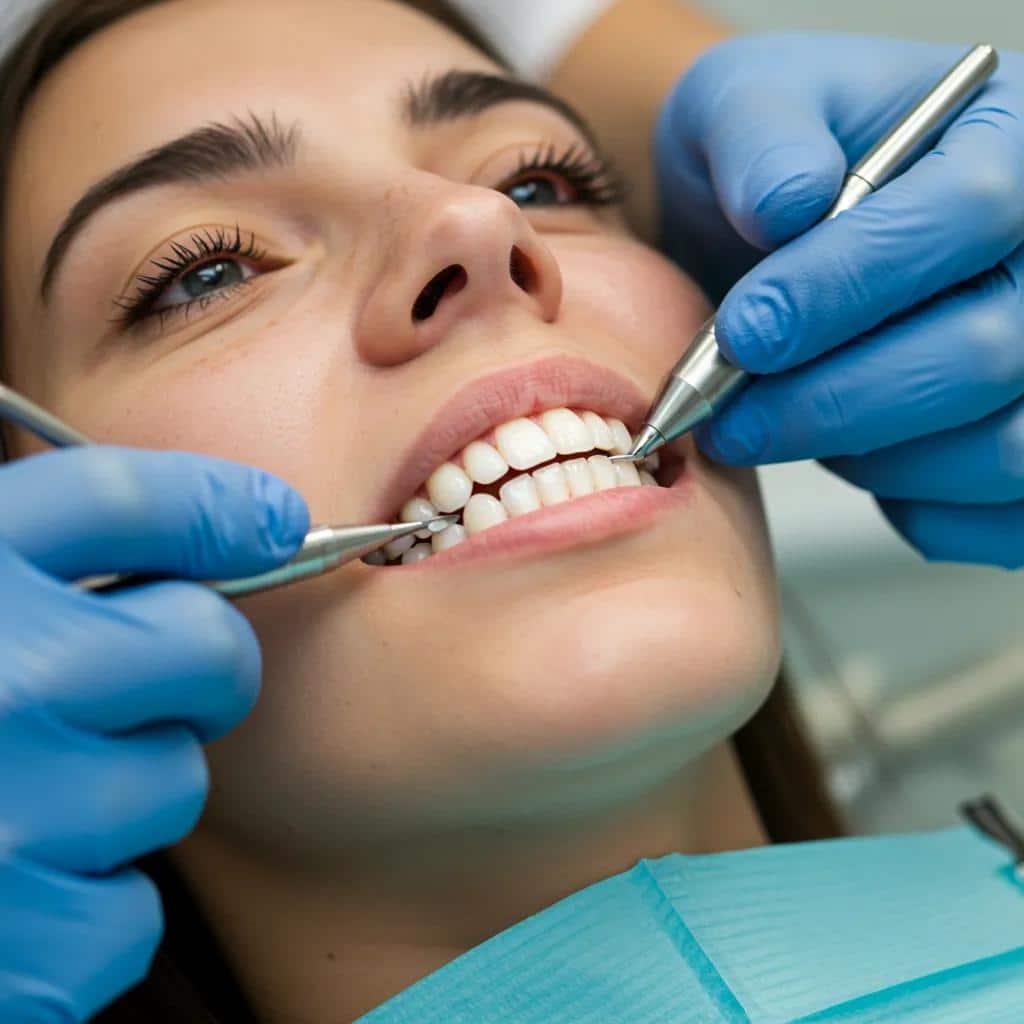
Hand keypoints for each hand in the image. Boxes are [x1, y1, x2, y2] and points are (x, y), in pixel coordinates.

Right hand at [0, 447, 307, 1021]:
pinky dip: (88, 910)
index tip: (276, 518)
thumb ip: (57, 544)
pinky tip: (5, 890)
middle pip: (207, 650)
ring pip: (175, 784)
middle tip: (124, 688)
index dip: (219, 505)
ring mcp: (7, 821)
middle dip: (195, 670)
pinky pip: (132, 916)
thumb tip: (270, 521)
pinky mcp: (13, 951)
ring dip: (124, 794)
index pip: (118, 497)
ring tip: (17, 800)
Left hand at [655, 33, 1023, 568]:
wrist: (774, 232)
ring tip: (784, 429)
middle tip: (731, 420)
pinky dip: (911, 506)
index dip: (844, 288)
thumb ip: (761, 135)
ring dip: (869, 459)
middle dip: (834, 401)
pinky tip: (848, 459)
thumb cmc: (771, 162)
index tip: (745, 333)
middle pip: (987, 352)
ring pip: (1002, 449)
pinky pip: (997, 515)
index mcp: (1009, 137)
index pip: (966, 215)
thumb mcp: (745, 105)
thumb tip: (789, 204)